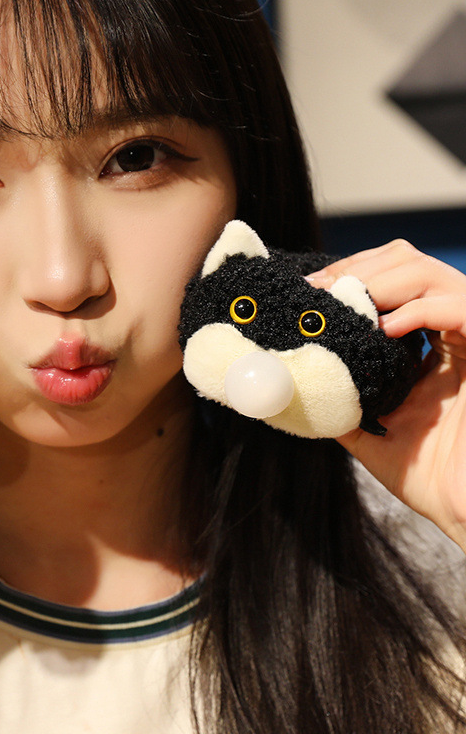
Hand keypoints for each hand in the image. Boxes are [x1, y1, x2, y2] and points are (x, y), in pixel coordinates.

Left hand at [308, 239, 465, 550]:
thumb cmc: (430, 478)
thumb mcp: (370, 431)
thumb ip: (340, 402)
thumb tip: (292, 385)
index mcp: (428, 347)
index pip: (391, 281)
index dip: (350, 275)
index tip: (309, 290)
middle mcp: (451, 335)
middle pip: (409, 264)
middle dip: (358, 268)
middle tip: (319, 290)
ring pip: (432, 274)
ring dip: (379, 281)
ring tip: (345, 302)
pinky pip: (461, 309)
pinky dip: (420, 309)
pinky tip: (385, 327)